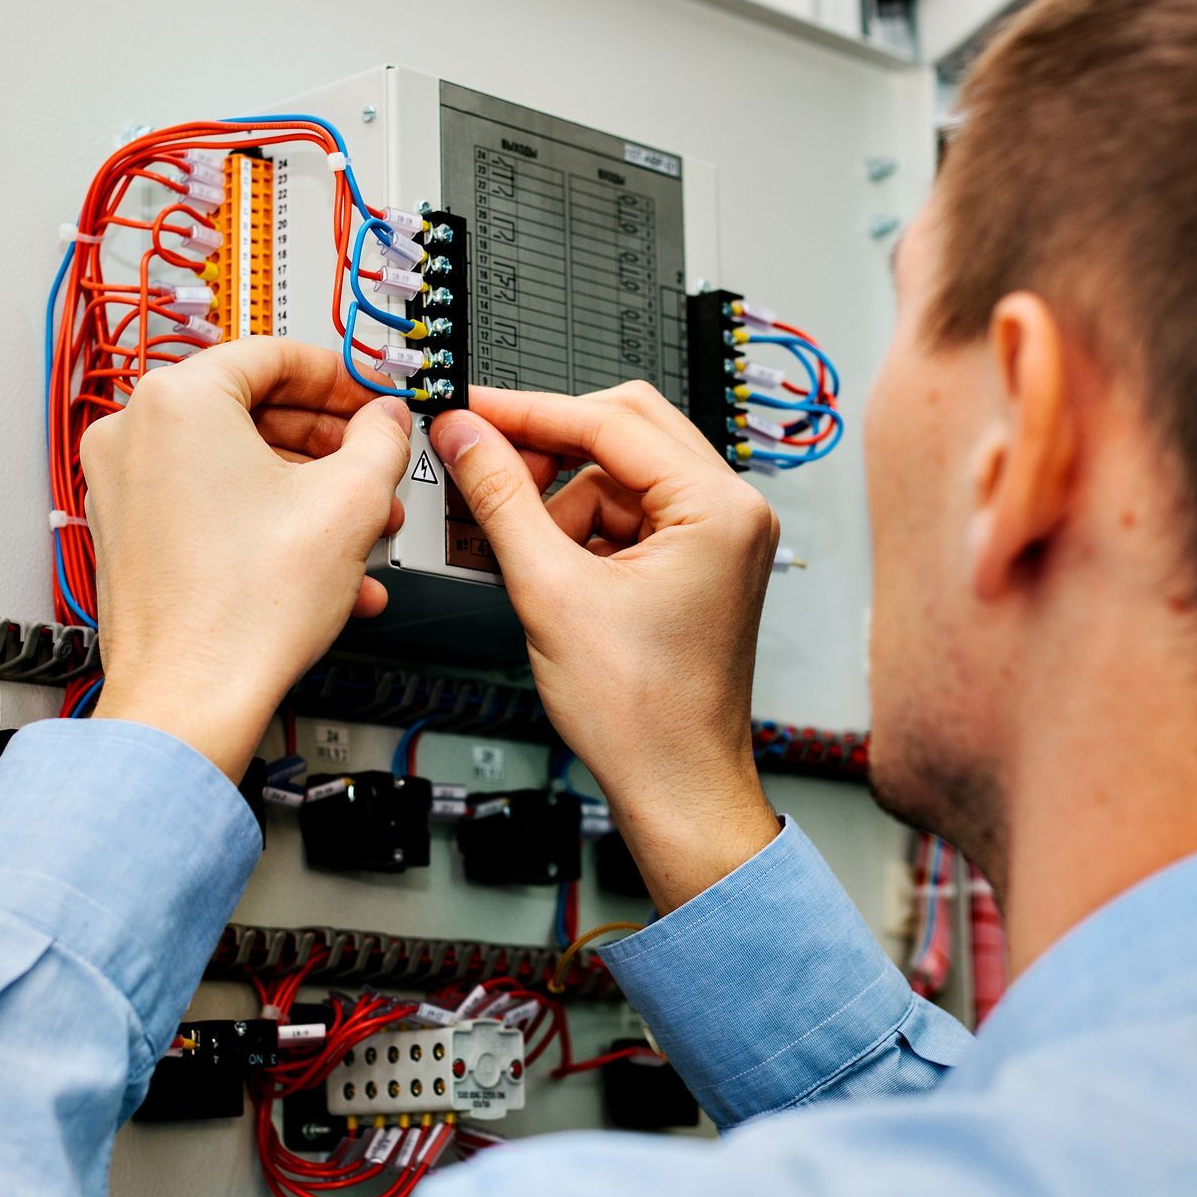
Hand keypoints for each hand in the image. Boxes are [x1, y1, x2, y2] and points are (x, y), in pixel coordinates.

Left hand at [79, 338, 411, 779]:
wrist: (191, 700)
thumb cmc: (244, 611)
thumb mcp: (350, 503)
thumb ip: (382, 439)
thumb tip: (387, 419)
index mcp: (177, 399)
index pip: (275, 354)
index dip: (341, 378)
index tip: (372, 399)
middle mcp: (134, 433)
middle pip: (254, 414)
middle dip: (329, 450)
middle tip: (374, 468)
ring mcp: (123, 488)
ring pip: (238, 469)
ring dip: (308, 496)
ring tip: (361, 532)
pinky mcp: (128, 536)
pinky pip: (211, 509)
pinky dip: (267, 527)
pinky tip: (323, 569)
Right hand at [427, 383, 782, 912]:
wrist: (675, 786)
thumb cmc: (641, 714)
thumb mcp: (549, 591)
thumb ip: (501, 499)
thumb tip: (465, 435)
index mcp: (717, 508)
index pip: (611, 421)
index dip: (529, 411)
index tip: (470, 410)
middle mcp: (730, 511)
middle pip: (624, 432)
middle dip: (549, 452)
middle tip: (484, 464)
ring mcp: (718, 537)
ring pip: (618, 477)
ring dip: (562, 505)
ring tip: (523, 558)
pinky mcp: (696, 563)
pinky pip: (627, 517)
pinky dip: (580, 534)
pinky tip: (548, 573)